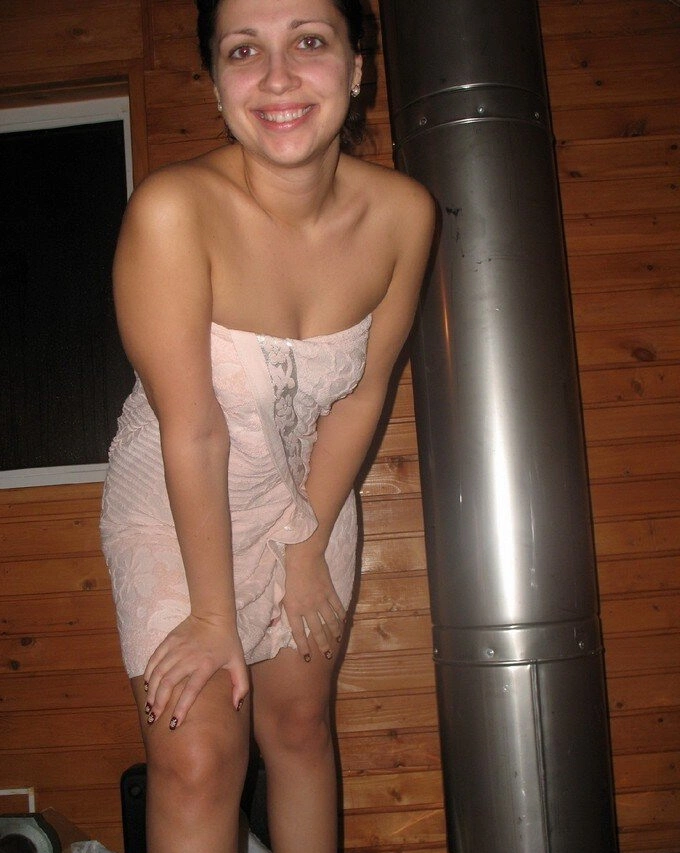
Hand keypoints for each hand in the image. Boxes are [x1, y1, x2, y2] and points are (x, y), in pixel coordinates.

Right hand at [143, 612, 248, 728]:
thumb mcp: (239, 662)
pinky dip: (149, 674)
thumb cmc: (227, 641)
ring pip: (159, 673)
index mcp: (206, 665)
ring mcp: (177, 648)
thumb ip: (241, 685)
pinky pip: (154, 659)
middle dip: (159, 703)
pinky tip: (147, 686)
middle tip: (154, 718)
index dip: (181, 708)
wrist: (213, 614)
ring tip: (149, 707)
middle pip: (169, 683)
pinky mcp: (168, 641)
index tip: (174, 724)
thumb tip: (236, 707)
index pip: (191, 690)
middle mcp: (189, 657)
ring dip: (151, 691)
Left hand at [282, 546, 344, 661]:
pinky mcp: (330, 592)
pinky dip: (341, 615)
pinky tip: (344, 622)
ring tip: (336, 641)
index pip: (298, 632)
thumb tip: (275, 623)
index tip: (307, 658)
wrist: (303, 557)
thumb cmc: (288, 573)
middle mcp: (308, 608)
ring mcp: (321, 600)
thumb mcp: (281, 592)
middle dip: (322, 645)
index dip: (303, 646)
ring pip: (329, 621)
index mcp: (294, 608)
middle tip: (327, 655)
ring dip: (333, 632)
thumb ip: (280, 609)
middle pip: (317, 630)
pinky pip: (337, 606)